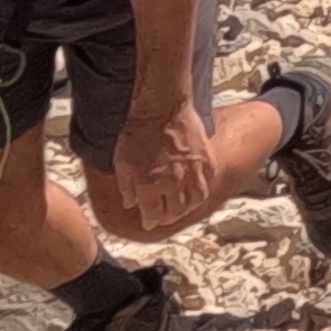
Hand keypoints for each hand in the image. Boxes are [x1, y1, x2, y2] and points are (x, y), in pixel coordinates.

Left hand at [91, 102, 214, 242]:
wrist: (161, 107)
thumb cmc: (137, 133)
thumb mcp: (122, 163)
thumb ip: (126, 187)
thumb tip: (131, 203)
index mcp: (151, 187)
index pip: (153, 215)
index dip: (150, 221)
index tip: (148, 223)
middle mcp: (174, 184)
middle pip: (176, 211)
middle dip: (168, 216)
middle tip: (164, 216)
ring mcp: (193, 171)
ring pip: (196, 199)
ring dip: (187, 206)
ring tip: (182, 205)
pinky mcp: (206, 158)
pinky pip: (208, 180)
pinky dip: (202, 187)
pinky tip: (197, 186)